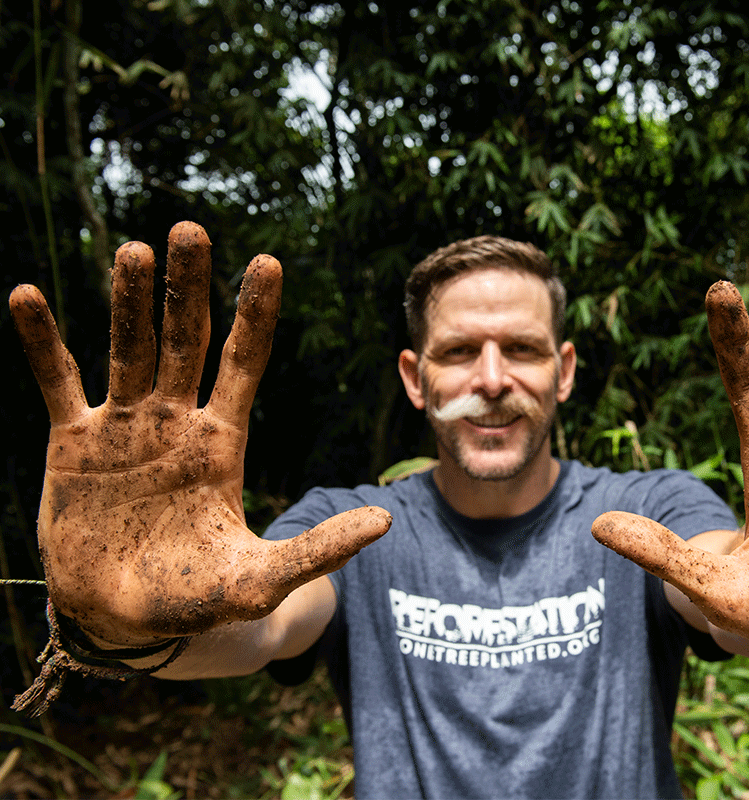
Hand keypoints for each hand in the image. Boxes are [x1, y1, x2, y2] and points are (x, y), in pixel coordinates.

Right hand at [10, 222, 390, 645]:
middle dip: (188, 286)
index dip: (254, 315)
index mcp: (222, 441)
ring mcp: (124, 426)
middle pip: (185, 338)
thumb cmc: (197, 599)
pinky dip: (41, 343)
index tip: (267, 263)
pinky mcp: (73, 442)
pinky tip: (26, 296)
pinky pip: (56, 381)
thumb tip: (387, 522)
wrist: (125, 621)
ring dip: (127, 299)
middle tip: (191, 229)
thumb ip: (318, 549)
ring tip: (132, 250)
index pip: (243, 363)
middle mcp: (176, 421)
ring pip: (128, 347)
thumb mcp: (261, 578)